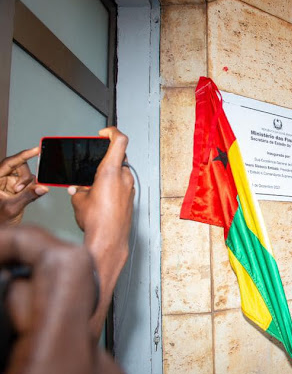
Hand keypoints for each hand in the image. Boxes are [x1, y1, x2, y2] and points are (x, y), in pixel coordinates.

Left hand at [0, 147, 47, 224]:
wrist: (0, 230)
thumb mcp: (12, 208)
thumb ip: (28, 196)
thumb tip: (42, 187)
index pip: (9, 163)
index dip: (23, 155)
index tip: (36, 150)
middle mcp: (1, 179)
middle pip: (19, 167)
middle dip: (24, 178)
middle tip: (20, 191)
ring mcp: (8, 183)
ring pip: (26, 175)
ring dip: (28, 186)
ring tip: (19, 197)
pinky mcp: (16, 189)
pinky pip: (29, 183)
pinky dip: (31, 189)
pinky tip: (25, 197)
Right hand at [0, 226, 128, 373]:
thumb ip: (1, 318)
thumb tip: (6, 272)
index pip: (68, 266)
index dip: (28, 242)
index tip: (1, 242)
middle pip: (69, 289)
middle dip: (20, 288)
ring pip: (72, 315)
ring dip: (31, 316)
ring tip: (1, 355)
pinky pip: (79, 343)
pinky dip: (46, 339)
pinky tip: (19, 367)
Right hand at [68, 127, 133, 336]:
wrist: (110, 242)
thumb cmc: (97, 222)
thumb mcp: (79, 200)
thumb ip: (79, 188)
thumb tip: (78, 188)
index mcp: (111, 171)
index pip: (119, 140)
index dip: (111, 131)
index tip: (103, 132)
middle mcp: (125, 177)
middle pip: (118, 158)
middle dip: (105, 161)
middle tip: (92, 166)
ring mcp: (131, 188)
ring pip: (120, 173)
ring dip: (109, 175)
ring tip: (93, 187)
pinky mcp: (132, 199)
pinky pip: (123, 186)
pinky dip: (114, 187)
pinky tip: (101, 197)